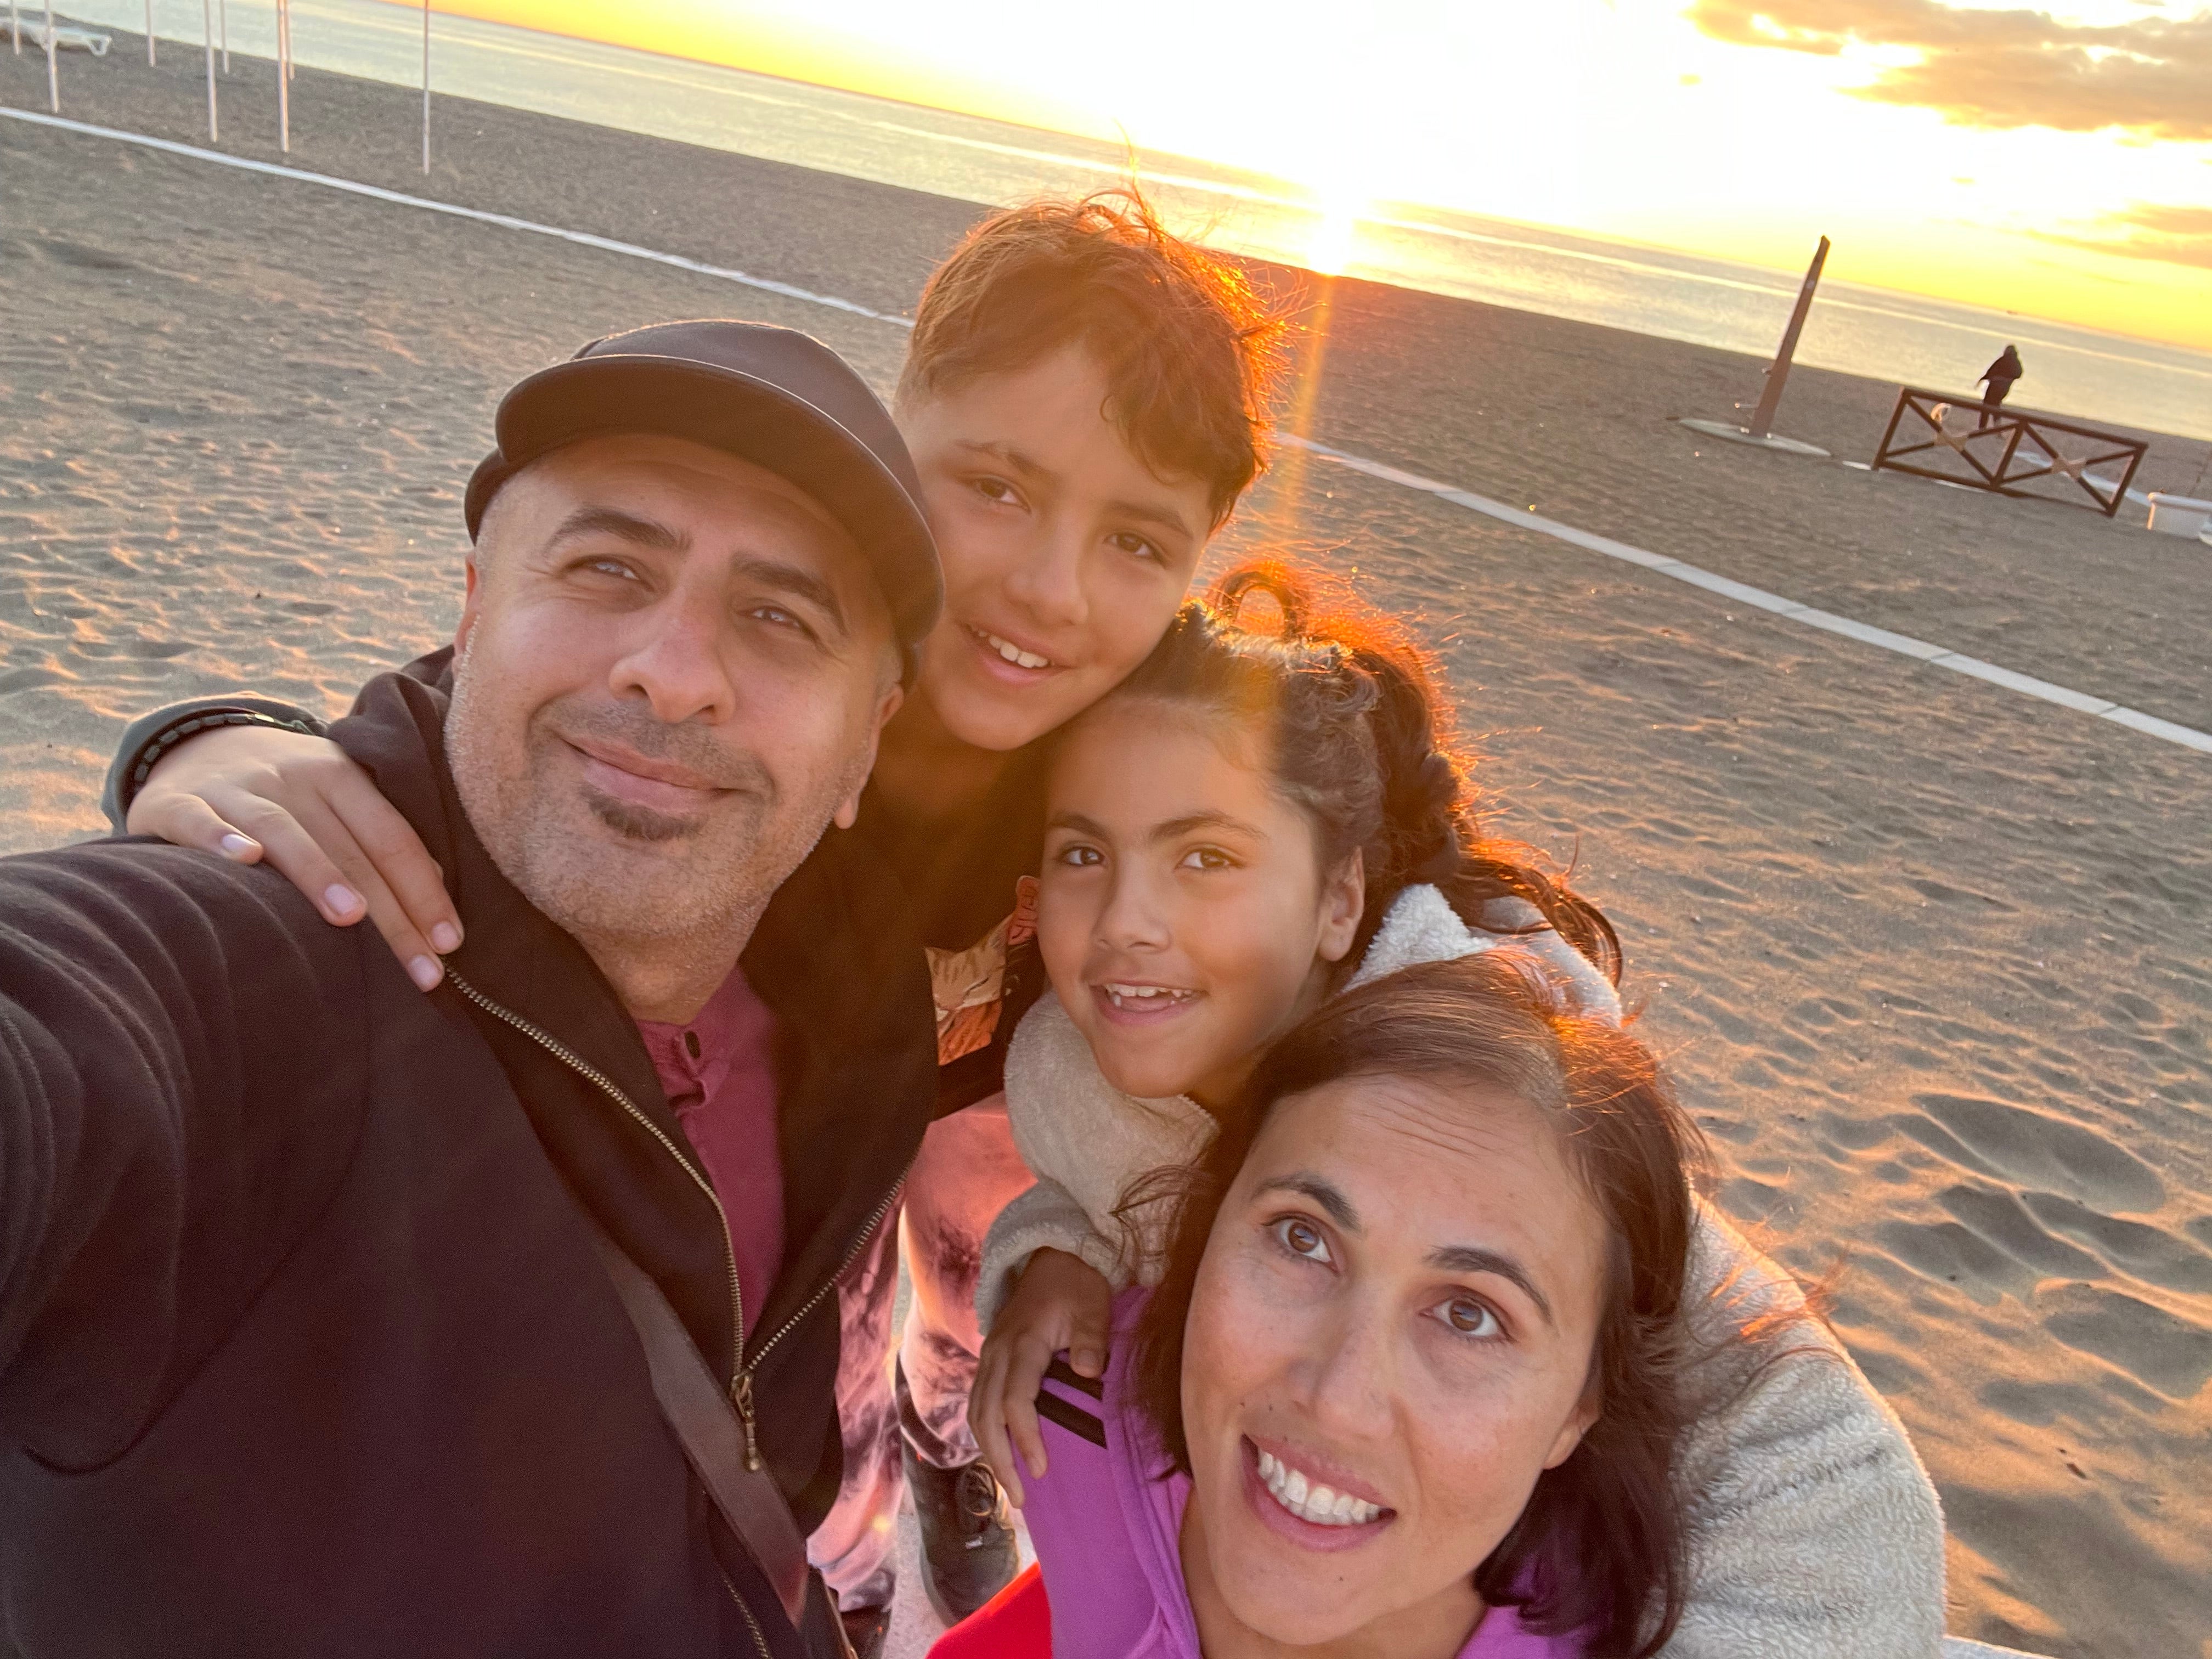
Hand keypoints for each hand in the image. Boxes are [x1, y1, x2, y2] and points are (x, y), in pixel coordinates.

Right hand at [126, 723, 460, 988]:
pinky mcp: (178, 802)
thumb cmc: (285, 792)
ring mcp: (235, 788)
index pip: (393, 839)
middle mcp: (292, 777)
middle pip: (350, 850)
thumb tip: (435, 885)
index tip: (450, 944)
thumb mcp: (335, 798)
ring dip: (319, 874)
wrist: (194, 745)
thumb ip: (378, 836)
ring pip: (283, 832)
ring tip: (351, 918)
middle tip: (422, 970)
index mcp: (340, 776)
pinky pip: (200, 821)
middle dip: (390, 915)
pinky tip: (246, 862)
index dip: (424, 891)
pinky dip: (221, 839)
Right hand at [969, 1247, 1111, 1506]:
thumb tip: (1091, 1371)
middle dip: (999, 1459)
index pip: (1014, 1400)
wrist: (1053, 1256)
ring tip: (1011, 1488)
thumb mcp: (1093, 1304)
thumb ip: (1093, 1337)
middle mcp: (997, 1352)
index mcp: (1022, 1343)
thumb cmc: (1076, 1284)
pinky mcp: (991, 1360)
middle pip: (985, 1414)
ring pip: (976, 1411)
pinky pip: (979, 1402)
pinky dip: (986, 1432)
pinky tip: (1001, 1455)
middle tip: (1022, 1498)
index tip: (1041, 1468)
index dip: (1024, 1436)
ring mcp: (989, 1355)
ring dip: (989, 1451)